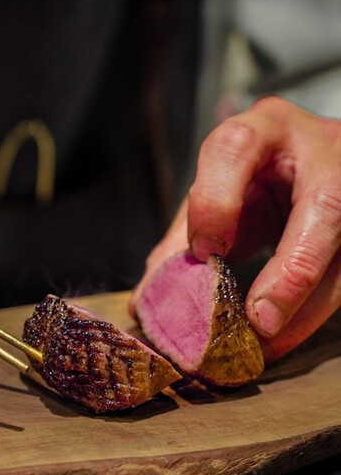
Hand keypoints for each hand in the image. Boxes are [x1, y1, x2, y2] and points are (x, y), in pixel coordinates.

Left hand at [131, 97, 340, 362]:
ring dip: (305, 309)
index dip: (215, 202)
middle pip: (323, 206)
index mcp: (265, 128)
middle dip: (291, 272)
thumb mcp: (222, 194)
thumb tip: (152, 294)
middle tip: (260, 323)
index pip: (236, 148)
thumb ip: (188, 234)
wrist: (309, 164)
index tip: (203, 254)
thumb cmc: (258, 178)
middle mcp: (320, 148)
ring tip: (266, 346)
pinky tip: (283, 337)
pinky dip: (311, 314)